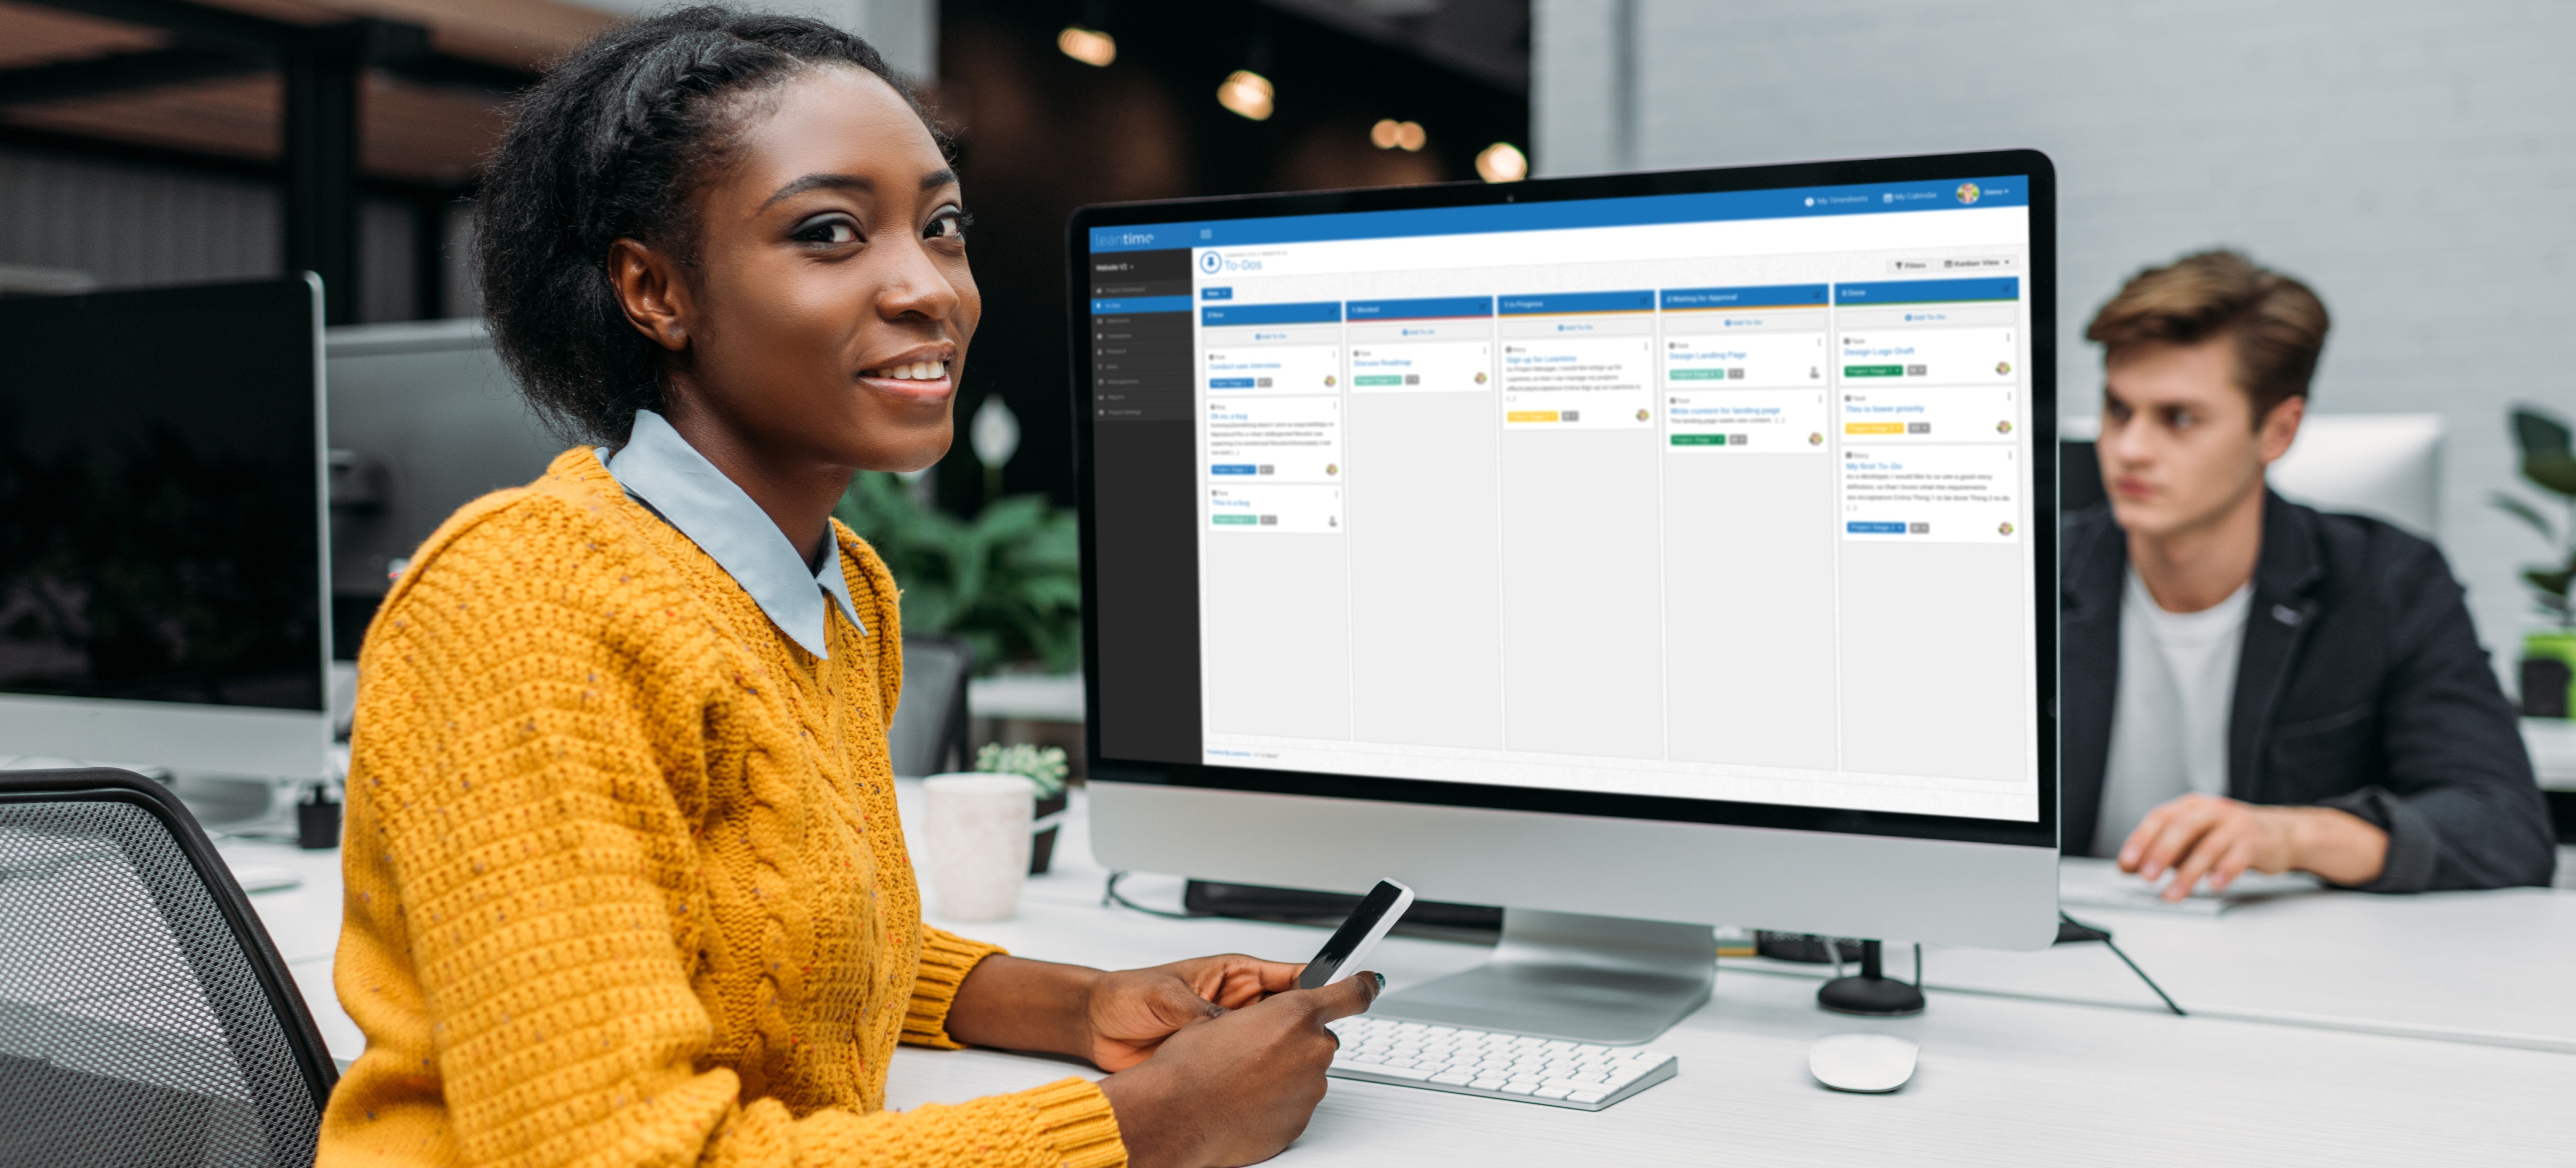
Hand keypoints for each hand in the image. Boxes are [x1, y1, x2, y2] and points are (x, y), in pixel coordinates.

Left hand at [1083, 954, 1304, 1070]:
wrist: (1093, 1025)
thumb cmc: (1125, 995)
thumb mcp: (1168, 995)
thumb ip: (1202, 1013)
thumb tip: (1228, 1030)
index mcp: (1233, 975)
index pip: (1290, 977)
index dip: (1318, 984)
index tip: (1344, 991)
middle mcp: (1235, 1004)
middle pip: (1288, 1015)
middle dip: (1302, 1029)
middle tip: (1313, 1042)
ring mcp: (1227, 1034)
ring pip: (1269, 1045)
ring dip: (1276, 1055)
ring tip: (1281, 1065)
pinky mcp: (1213, 1059)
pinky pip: (1244, 1068)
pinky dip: (1252, 1077)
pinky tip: (1254, 1083)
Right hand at [1098, 969, 1379, 1167]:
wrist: (1176, 1117)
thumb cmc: (1189, 1068)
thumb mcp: (1224, 1018)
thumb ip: (1263, 1016)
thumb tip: (1268, 1024)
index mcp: (1295, 1014)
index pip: (1351, 993)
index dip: (1364, 985)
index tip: (1371, 983)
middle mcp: (1311, 1051)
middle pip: (1320, 1040)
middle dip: (1295, 1042)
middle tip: (1256, 1051)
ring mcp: (1309, 1090)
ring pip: (1307, 1074)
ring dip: (1283, 1074)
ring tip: (1241, 1081)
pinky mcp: (1300, 1122)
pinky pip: (1295, 1104)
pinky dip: (1277, 1102)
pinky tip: (1244, 1102)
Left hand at [2117, 793, 2388, 897]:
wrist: (2277, 834)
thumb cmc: (2225, 837)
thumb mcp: (2191, 840)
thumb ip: (2162, 851)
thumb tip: (2128, 868)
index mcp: (2189, 806)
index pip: (2159, 819)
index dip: (2141, 840)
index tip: (2127, 864)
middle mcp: (2210, 810)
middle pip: (2181, 828)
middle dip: (2161, 853)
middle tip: (2146, 877)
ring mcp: (2235, 824)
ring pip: (2208, 847)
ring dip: (2188, 873)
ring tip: (2173, 894)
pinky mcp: (2255, 841)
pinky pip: (2238, 856)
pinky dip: (2225, 871)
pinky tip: (2214, 885)